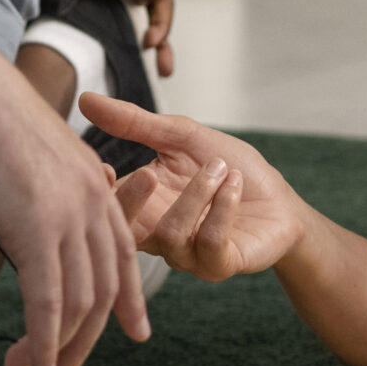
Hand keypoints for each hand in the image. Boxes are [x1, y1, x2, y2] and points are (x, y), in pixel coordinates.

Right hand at [0, 49, 148, 365]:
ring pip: (77, 301)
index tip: (132, 330)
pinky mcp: (37, 227)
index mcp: (93, 179)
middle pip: (105, 286)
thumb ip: (36, 185)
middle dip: (87, 338)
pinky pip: (48, 299)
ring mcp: (68, 214)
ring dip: (60, 348)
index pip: (122, 251)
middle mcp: (93, 198)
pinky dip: (44, 339)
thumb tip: (21, 207)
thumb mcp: (24, 151)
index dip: (128, 296)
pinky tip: (37, 365)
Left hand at [51, 0, 175, 75]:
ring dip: (148, 39)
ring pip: (139, 15)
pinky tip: (128, 49)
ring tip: (154, 66)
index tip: (150, 44)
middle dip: (161, 39)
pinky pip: (122, 15)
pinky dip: (129, 33)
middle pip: (154, 10)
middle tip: (165, 69)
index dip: (163, 23)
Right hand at [82, 95, 311, 279]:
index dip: (100, 191)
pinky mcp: (218, 265)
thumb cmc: (231, 168)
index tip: (101, 167)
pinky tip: (235, 185)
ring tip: (220, 168)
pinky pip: (208, 243)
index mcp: (144, 203)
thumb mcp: (182, 137)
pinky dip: (222, 209)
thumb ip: (136, 123)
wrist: (281, 200)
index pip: (108, 203)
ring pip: (170, 234)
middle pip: (125, 230)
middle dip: (131, 202)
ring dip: (197, 195)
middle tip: (148, 173)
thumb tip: (85, 100)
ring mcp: (186, 255)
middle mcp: (157, 233)